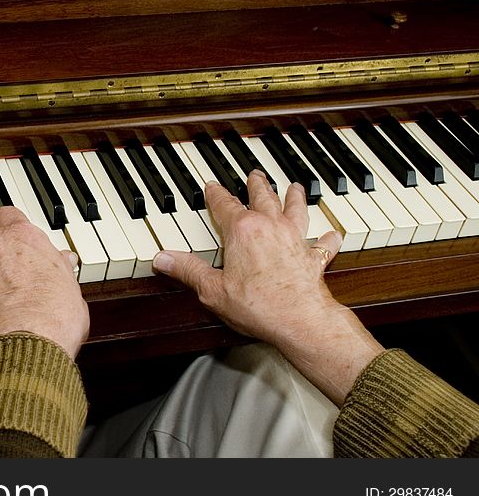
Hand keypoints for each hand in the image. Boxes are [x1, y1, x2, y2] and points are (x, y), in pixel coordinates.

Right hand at [152, 170, 383, 404]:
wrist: (300, 320)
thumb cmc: (258, 305)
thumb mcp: (212, 290)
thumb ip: (188, 271)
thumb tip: (163, 258)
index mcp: (242, 231)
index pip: (225, 205)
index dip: (216, 195)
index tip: (212, 187)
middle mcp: (271, 227)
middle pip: (263, 198)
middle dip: (256, 186)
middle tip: (254, 175)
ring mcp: (295, 240)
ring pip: (295, 210)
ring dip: (294, 197)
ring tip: (294, 187)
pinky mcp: (314, 258)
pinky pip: (324, 244)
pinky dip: (329, 238)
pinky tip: (333, 234)